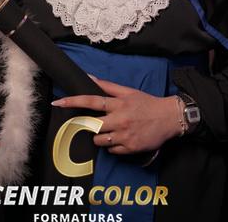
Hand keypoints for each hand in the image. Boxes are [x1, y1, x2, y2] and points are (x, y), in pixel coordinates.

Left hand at [51, 77, 181, 154]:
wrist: (169, 118)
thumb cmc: (147, 103)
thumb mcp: (128, 91)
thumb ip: (108, 86)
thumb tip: (90, 77)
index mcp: (118, 103)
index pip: (91, 100)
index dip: (73, 101)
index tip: (58, 102)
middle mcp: (119, 119)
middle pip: (92, 125)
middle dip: (90, 126)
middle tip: (96, 123)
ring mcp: (124, 135)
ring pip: (100, 140)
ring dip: (100, 137)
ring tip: (111, 130)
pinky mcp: (130, 148)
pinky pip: (112, 151)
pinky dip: (112, 146)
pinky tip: (121, 138)